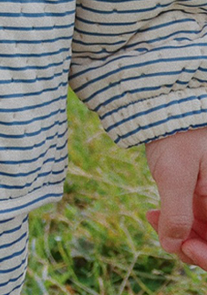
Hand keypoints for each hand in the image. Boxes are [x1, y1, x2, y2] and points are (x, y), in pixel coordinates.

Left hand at [145, 125, 206, 268]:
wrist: (165, 106)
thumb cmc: (176, 134)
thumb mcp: (174, 173)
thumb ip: (177, 212)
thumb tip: (173, 246)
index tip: (185, 248)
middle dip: (191, 247)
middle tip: (166, 238)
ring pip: (202, 232)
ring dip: (178, 234)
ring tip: (153, 219)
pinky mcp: (197, 193)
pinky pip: (190, 218)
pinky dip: (172, 221)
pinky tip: (152, 214)